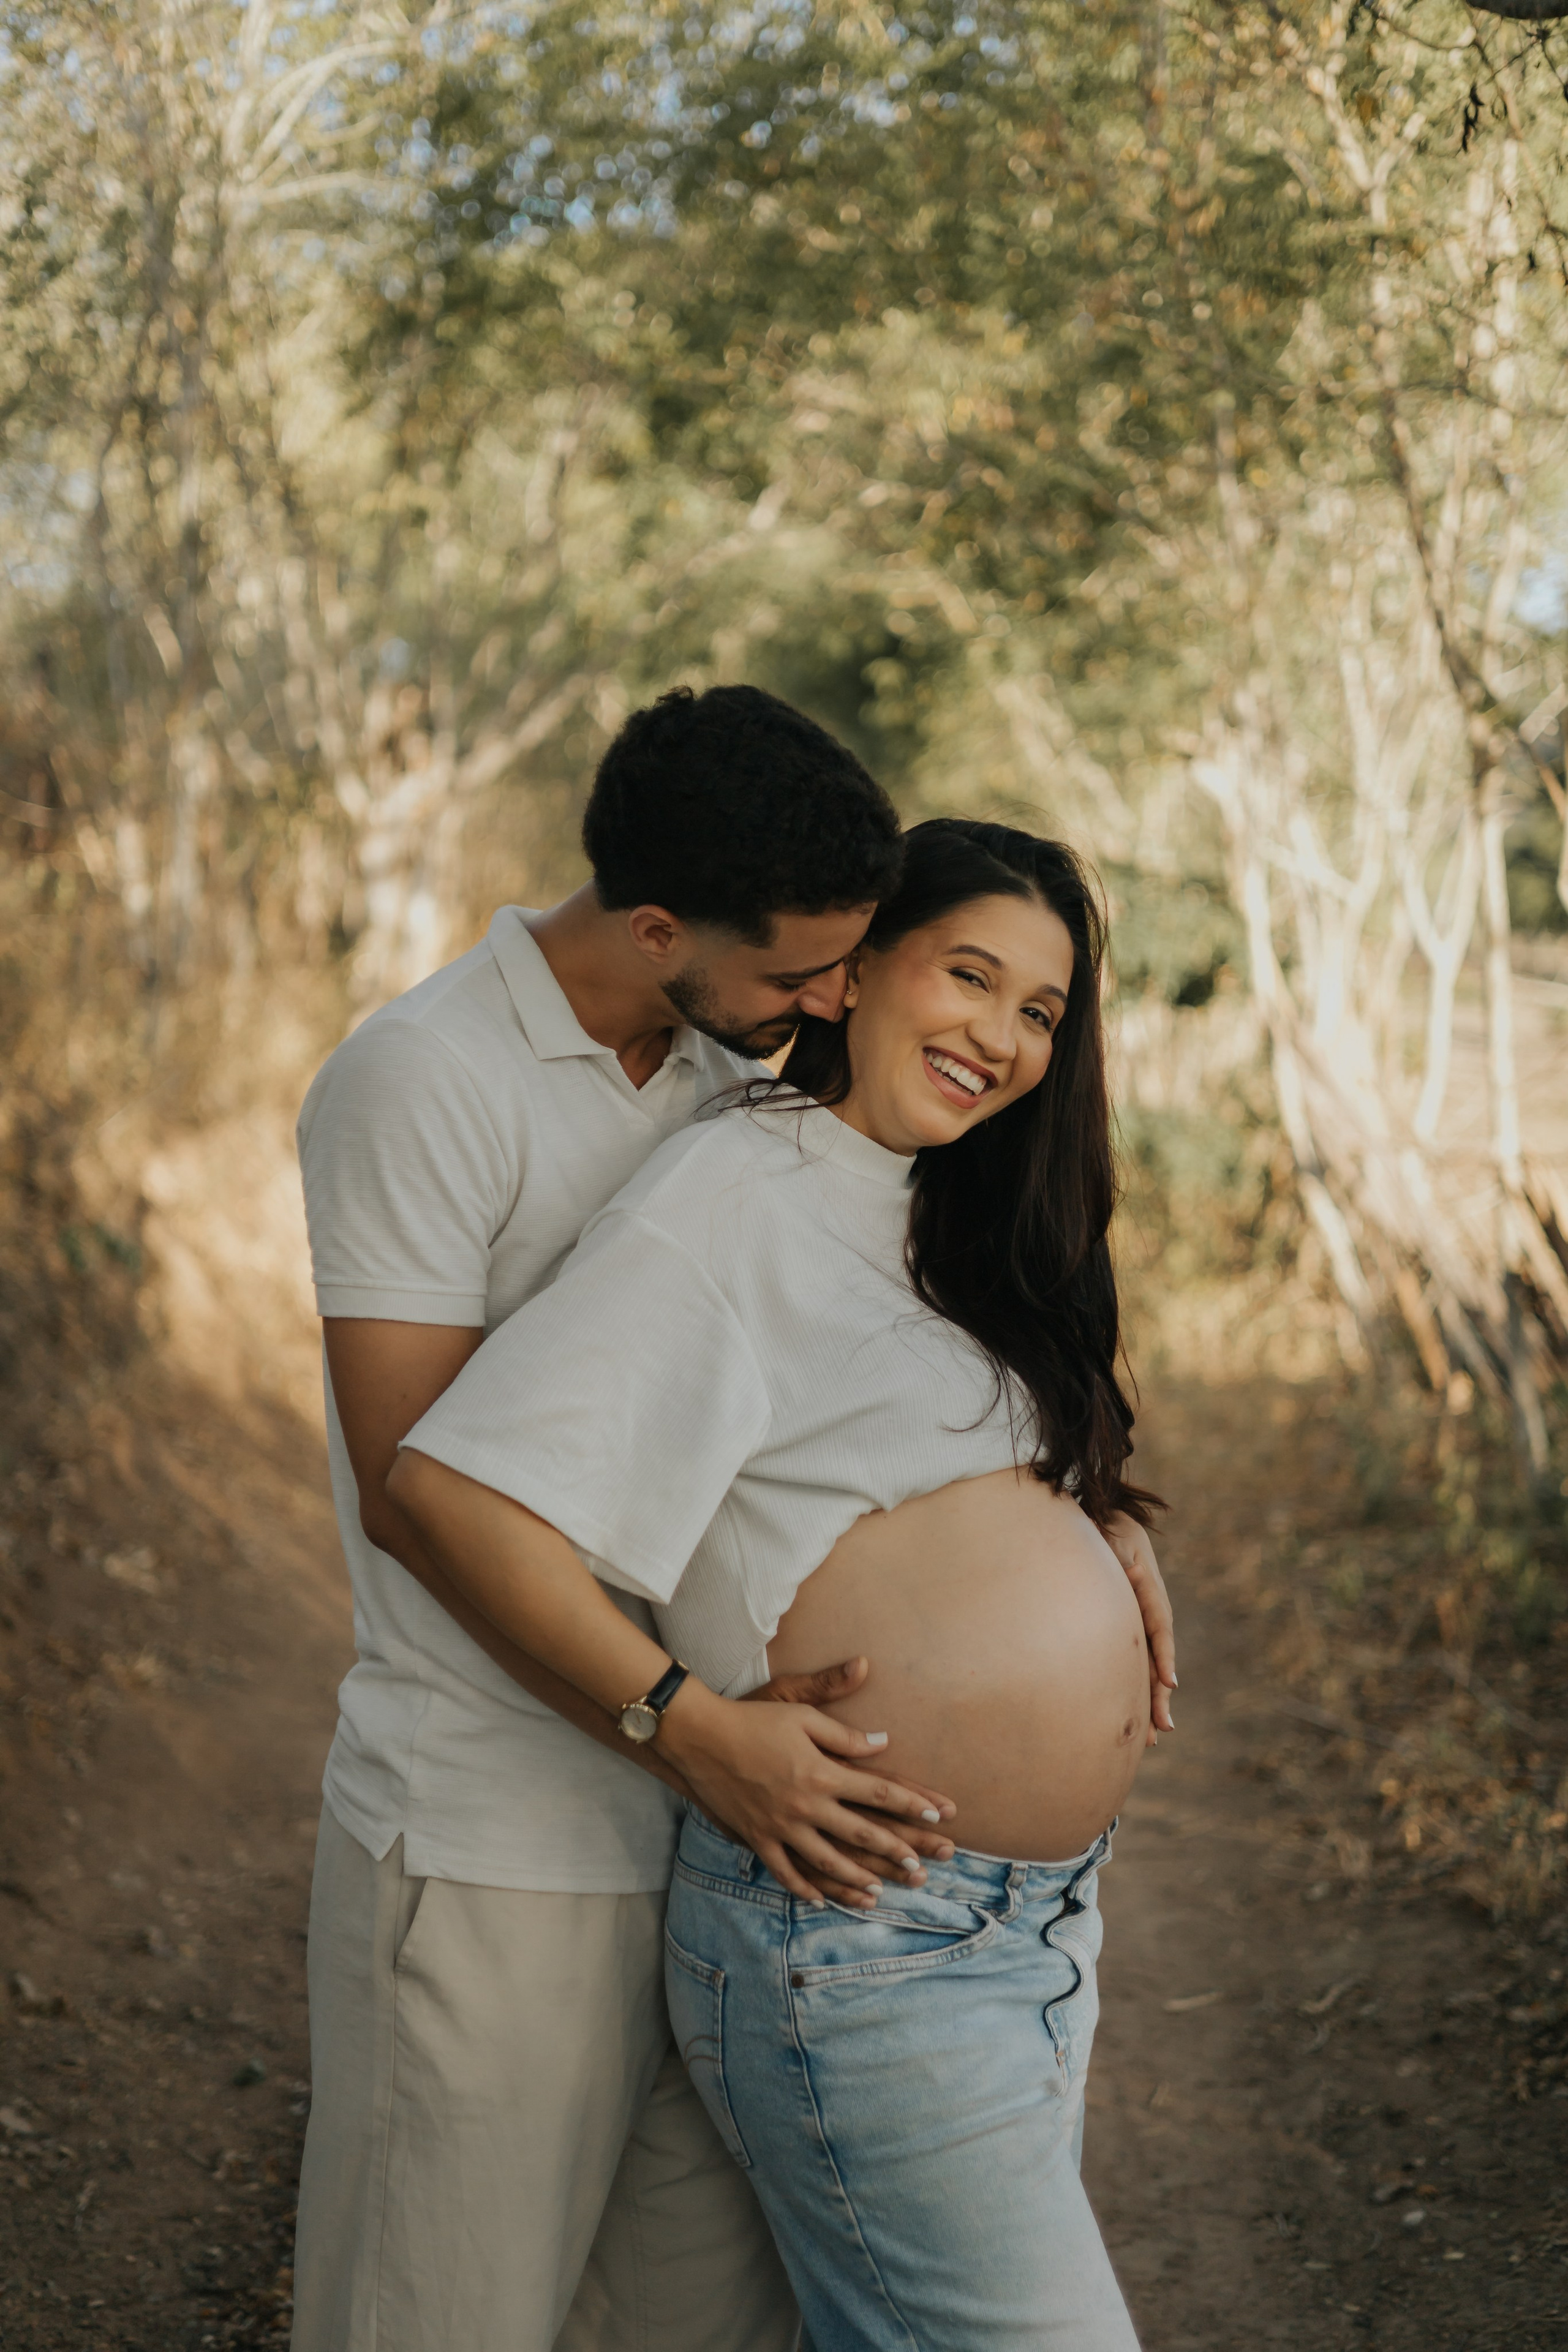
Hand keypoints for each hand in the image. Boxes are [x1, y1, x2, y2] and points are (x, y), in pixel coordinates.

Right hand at [659, 1677, 952, 1905]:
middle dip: (895, 1851)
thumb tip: (882, 1743)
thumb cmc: (753, 1719)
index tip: (938, 1814)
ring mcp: (781, 1826)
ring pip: (827, 1861)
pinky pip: (784, 1871)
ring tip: (880, 1890)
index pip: (877, 1791)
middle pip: (861, 1833)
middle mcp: (806, 1805)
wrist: (700, 1738)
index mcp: (822, 1772)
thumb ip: (844, 1733)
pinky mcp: (757, 1838)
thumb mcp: (801, 1713)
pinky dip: (803, 1887)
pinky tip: (821, 1899)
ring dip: (857, 1878)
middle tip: (921, 1867)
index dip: (911, 1803)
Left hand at [1102, 1512, 1175, 1742]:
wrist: (1109, 1522)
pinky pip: (1138, 1663)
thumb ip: (1121, 1558)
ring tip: (1154, 1735)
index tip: (1169, 1683)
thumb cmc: (1108, 1530)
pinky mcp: (1132, 1629)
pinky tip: (1141, 1716)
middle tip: (1162, 1729)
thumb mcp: (1113, 1539)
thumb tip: (1130, 1571)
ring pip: (1149, 1667)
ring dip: (1152, 1701)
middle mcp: (1152, 1613)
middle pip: (1158, 1658)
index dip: (1164, 1657)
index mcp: (1149, 1593)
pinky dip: (1139, 1689)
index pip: (1160, 1629)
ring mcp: (1143, 1623)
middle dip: (1159, 1695)